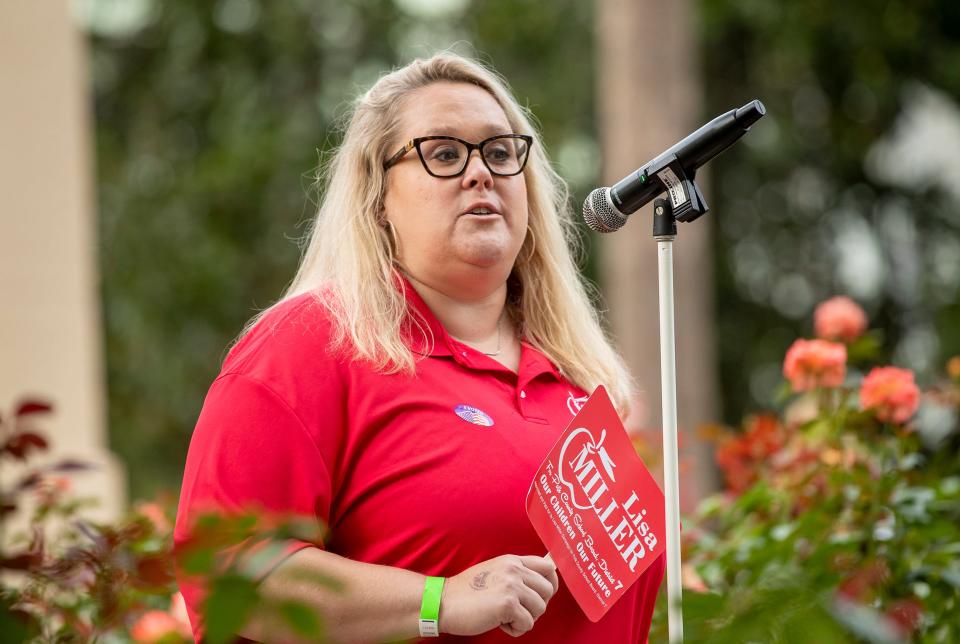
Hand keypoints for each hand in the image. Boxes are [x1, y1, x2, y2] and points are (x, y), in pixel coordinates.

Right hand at [439, 554, 558, 636]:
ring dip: (525, 618)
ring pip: (540, 608)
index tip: (540, 596)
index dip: (550, 584)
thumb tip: (542, 581)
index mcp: (512, 561)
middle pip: (548, 590)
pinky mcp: (508, 604)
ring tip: (504, 616)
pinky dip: (515, 629)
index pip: (548, 567)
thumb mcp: (494, 572)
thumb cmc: (467, 592)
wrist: (443, 602)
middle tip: (516, 611)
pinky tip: (498, 623)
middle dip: (536, 606)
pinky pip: (528, 623)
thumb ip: (516, 574)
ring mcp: (512, 585)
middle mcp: (514, 569)